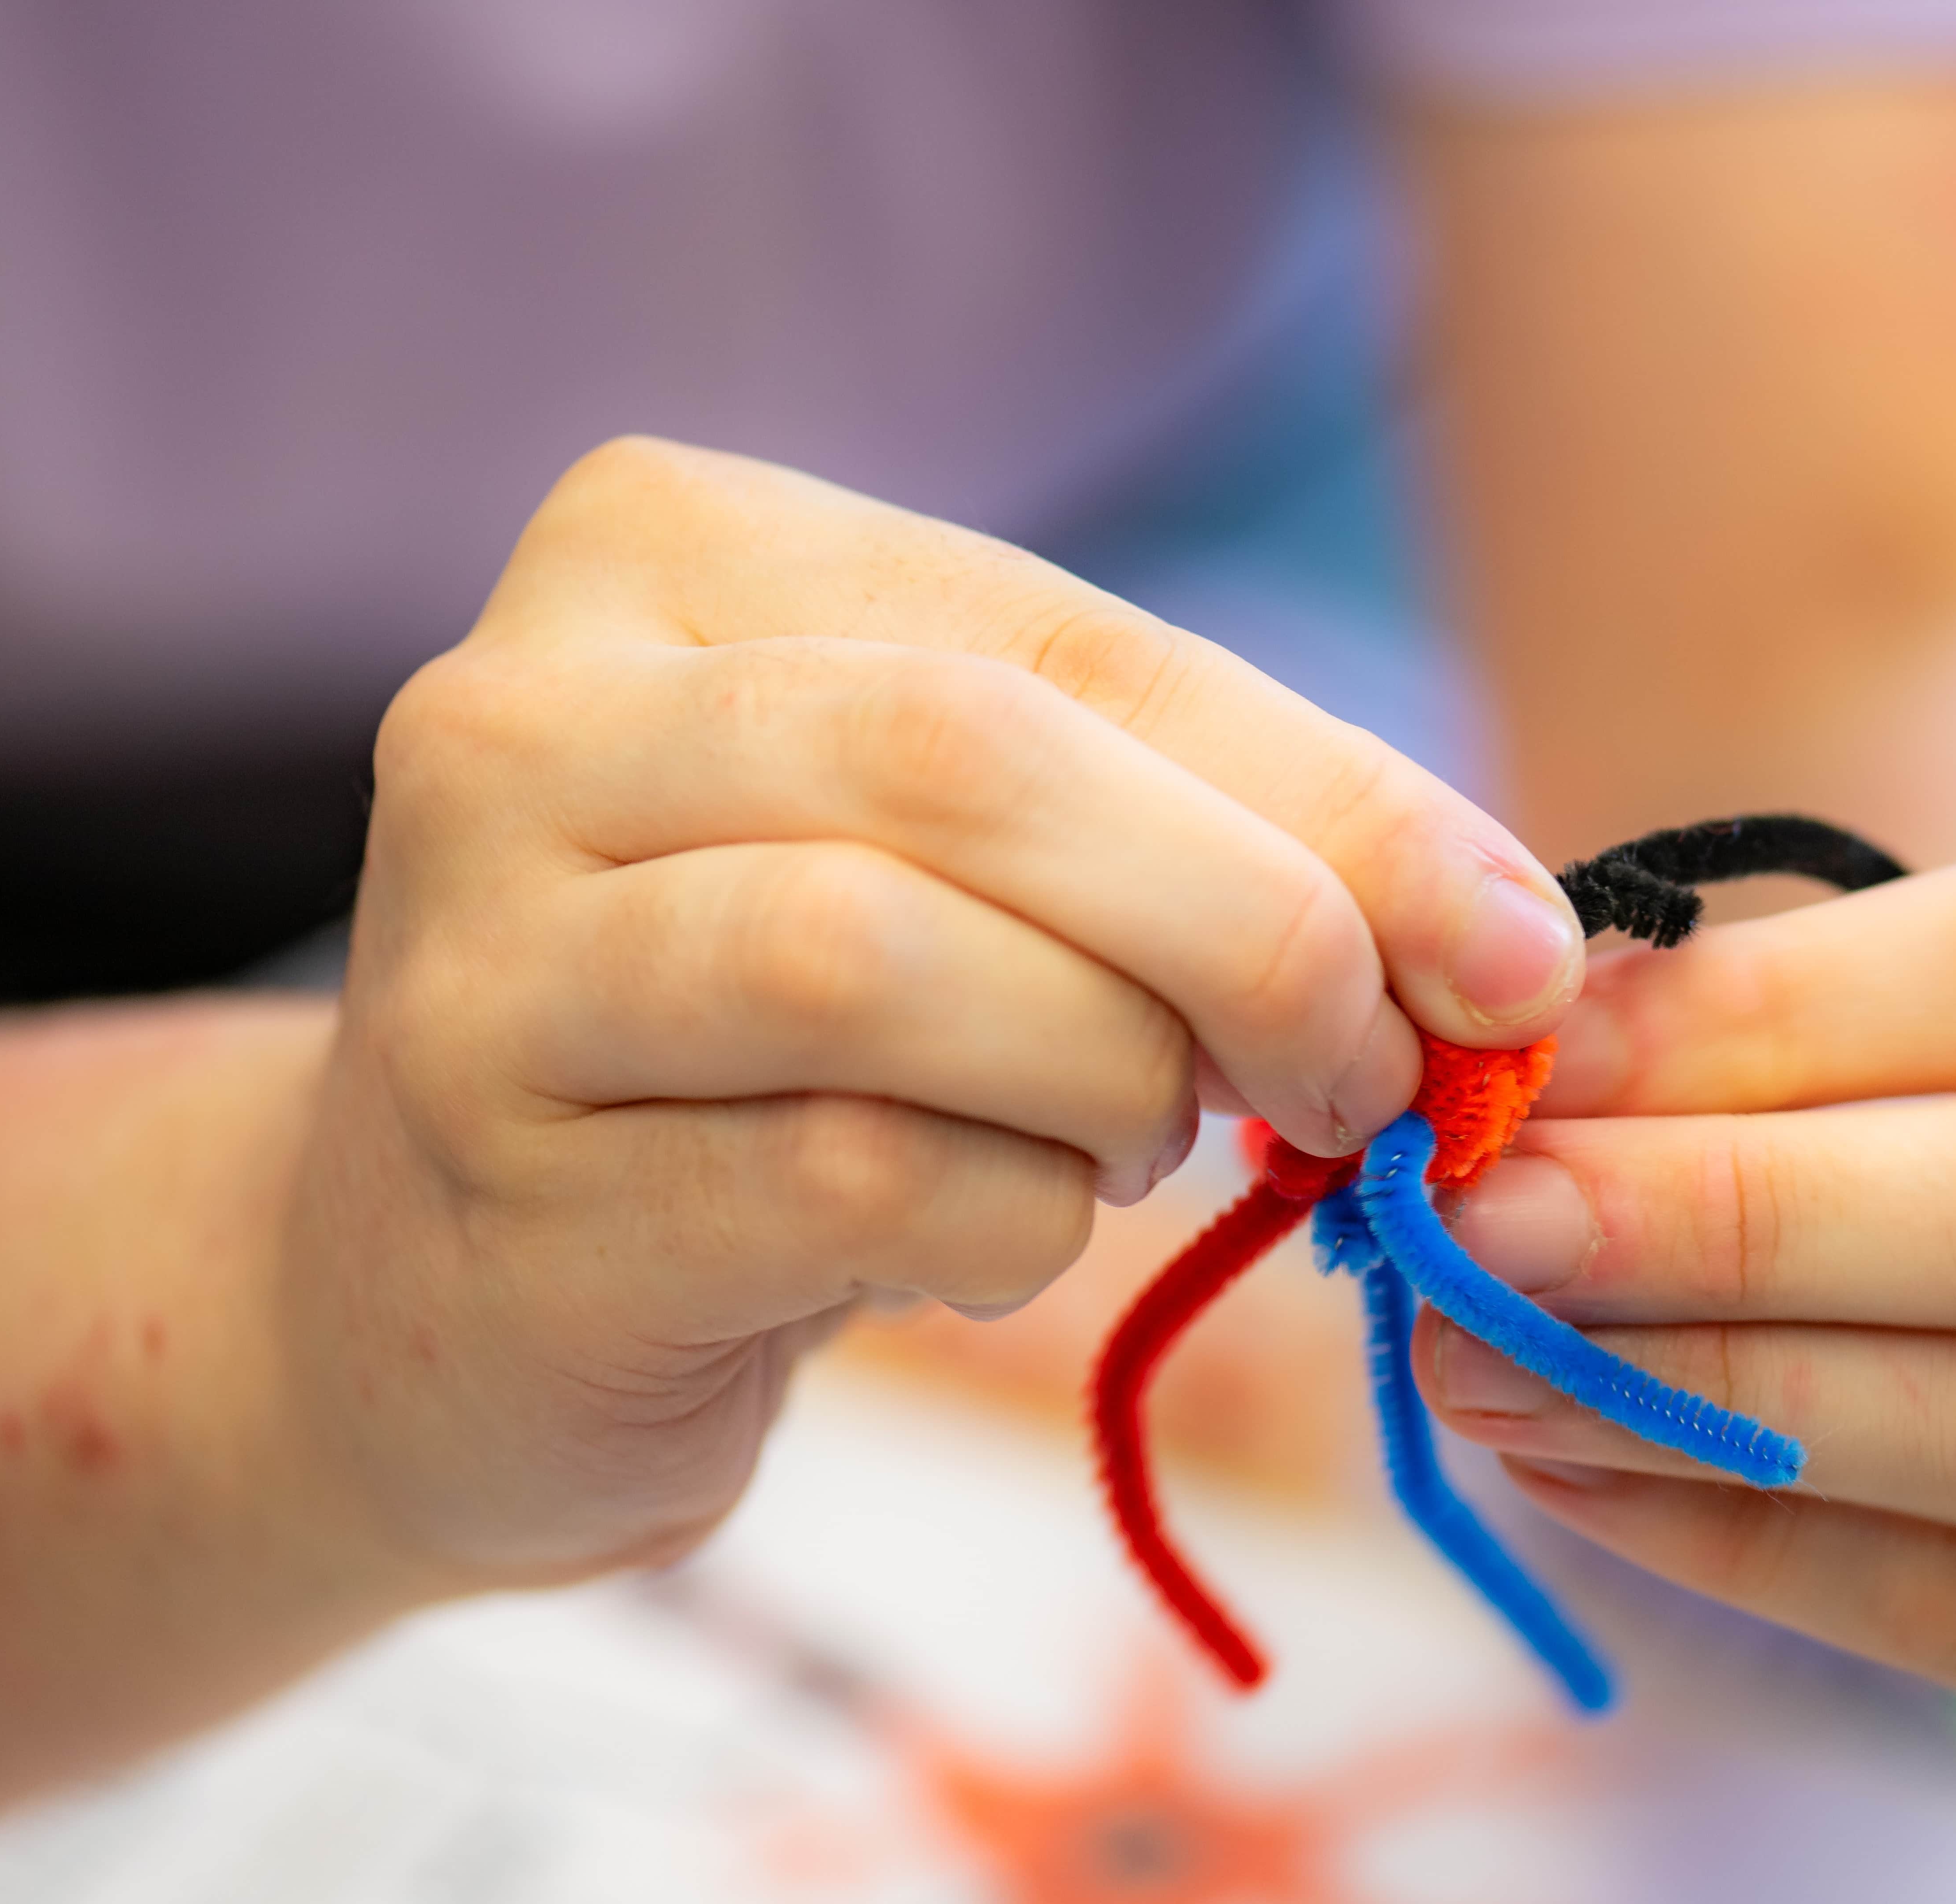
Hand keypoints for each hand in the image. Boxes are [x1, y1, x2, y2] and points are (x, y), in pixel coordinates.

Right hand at [292, 439, 1582, 1583]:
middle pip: (970, 766)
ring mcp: (482, 958)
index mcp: (662, 552)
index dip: (1335, 797)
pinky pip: (841, 1176)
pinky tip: (1000, 1232)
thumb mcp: (971, 877)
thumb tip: (1495, 946)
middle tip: (1375, 1070)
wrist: (443, 1299)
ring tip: (1148, 1144)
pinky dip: (1003, 1221)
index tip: (1512, 948)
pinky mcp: (507, 1191)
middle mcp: (523, 717)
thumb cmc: (764, 1056)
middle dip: (1249, 924)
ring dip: (1109, 1078)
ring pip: (882, 962)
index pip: (1068, 640)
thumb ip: (1188, 847)